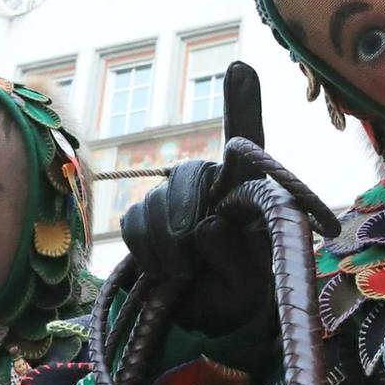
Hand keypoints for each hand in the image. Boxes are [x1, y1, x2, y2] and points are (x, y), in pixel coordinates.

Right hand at [121, 63, 271, 331]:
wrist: (207, 317)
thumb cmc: (242, 292)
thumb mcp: (250, 281)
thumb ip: (234, 256)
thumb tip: (207, 226)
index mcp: (250, 192)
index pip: (248, 144)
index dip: (241, 104)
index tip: (239, 67)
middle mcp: (215, 185)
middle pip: (189, 177)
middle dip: (184, 220)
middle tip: (192, 264)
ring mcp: (178, 198)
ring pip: (156, 202)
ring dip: (165, 246)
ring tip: (184, 274)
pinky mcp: (147, 217)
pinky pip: (134, 220)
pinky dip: (145, 251)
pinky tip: (164, 271)